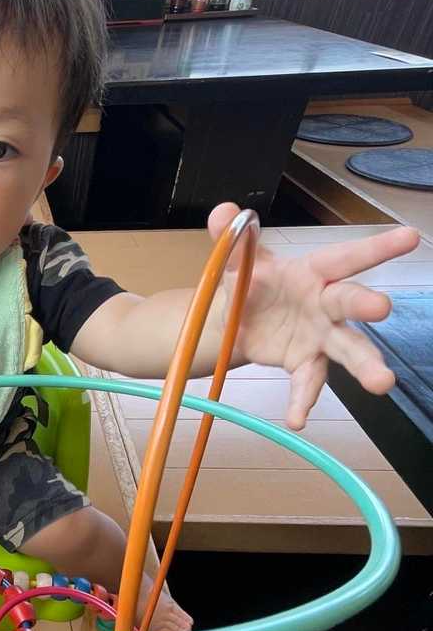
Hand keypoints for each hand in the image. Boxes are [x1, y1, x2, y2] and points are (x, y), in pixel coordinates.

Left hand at [209, 203, 419, 429]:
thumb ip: (233, 239)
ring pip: (347, 349)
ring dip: (364, 365)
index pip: (344, 257)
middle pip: (349, 301)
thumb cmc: (252, 283)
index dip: (376, 247)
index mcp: (312, 272)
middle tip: (382, 308)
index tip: (409, 237)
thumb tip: (222, 212)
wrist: (235, 320)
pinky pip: (308, 383)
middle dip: (366, 303)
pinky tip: (297, 417)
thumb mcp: (238, 261)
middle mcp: (324, 304)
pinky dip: (303, 400)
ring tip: (382, 383)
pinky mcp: (305, 363)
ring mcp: (320, 336)